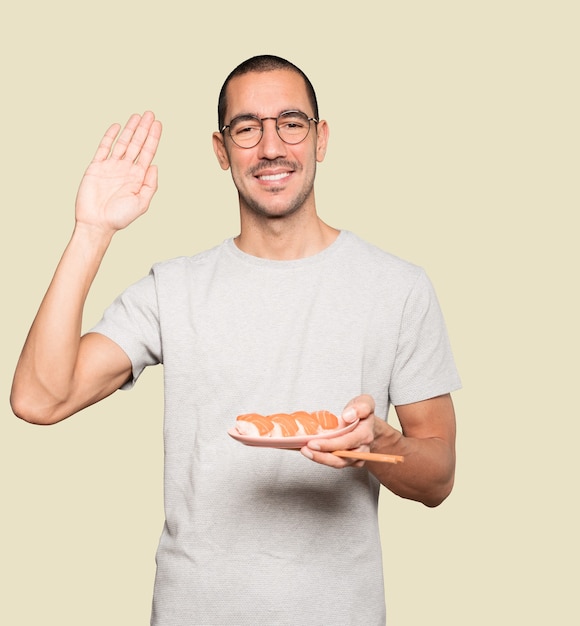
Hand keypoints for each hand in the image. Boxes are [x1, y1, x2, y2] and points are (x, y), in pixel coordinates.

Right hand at [75, 111, 161, 233]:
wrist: (97, 223)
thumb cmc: (120, 217)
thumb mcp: (141, 203)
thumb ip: (150, 185)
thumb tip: (155, 165)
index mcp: (138, 177)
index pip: (147, 153)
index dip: (153, 138)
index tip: (158, 124)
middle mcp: (125, 169)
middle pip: (137, 144)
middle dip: (144, 129)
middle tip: (150, 113)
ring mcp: (111, 167)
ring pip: (122, 143)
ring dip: (130, 129)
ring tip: (137, 116)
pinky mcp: (96, 167)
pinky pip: (104, 148)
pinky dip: (110, 137)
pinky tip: (117, 126)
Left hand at [301, 395, 376, 467]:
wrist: (367, 424)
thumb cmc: (362, 412)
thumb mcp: (365, 402)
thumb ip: (360, 407)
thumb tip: (348, 416)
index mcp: (365, 434)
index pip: (347, 442)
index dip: (330, 445)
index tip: (313, 443)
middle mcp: (362, 449)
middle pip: (342, 457)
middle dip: (322, 455)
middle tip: (305, 448)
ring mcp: (355, 457)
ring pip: (337, 463)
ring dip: (320, 458)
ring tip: (305, 450)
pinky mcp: (348, 460)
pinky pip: (335, 462)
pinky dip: (321, 458)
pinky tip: (310, 451)